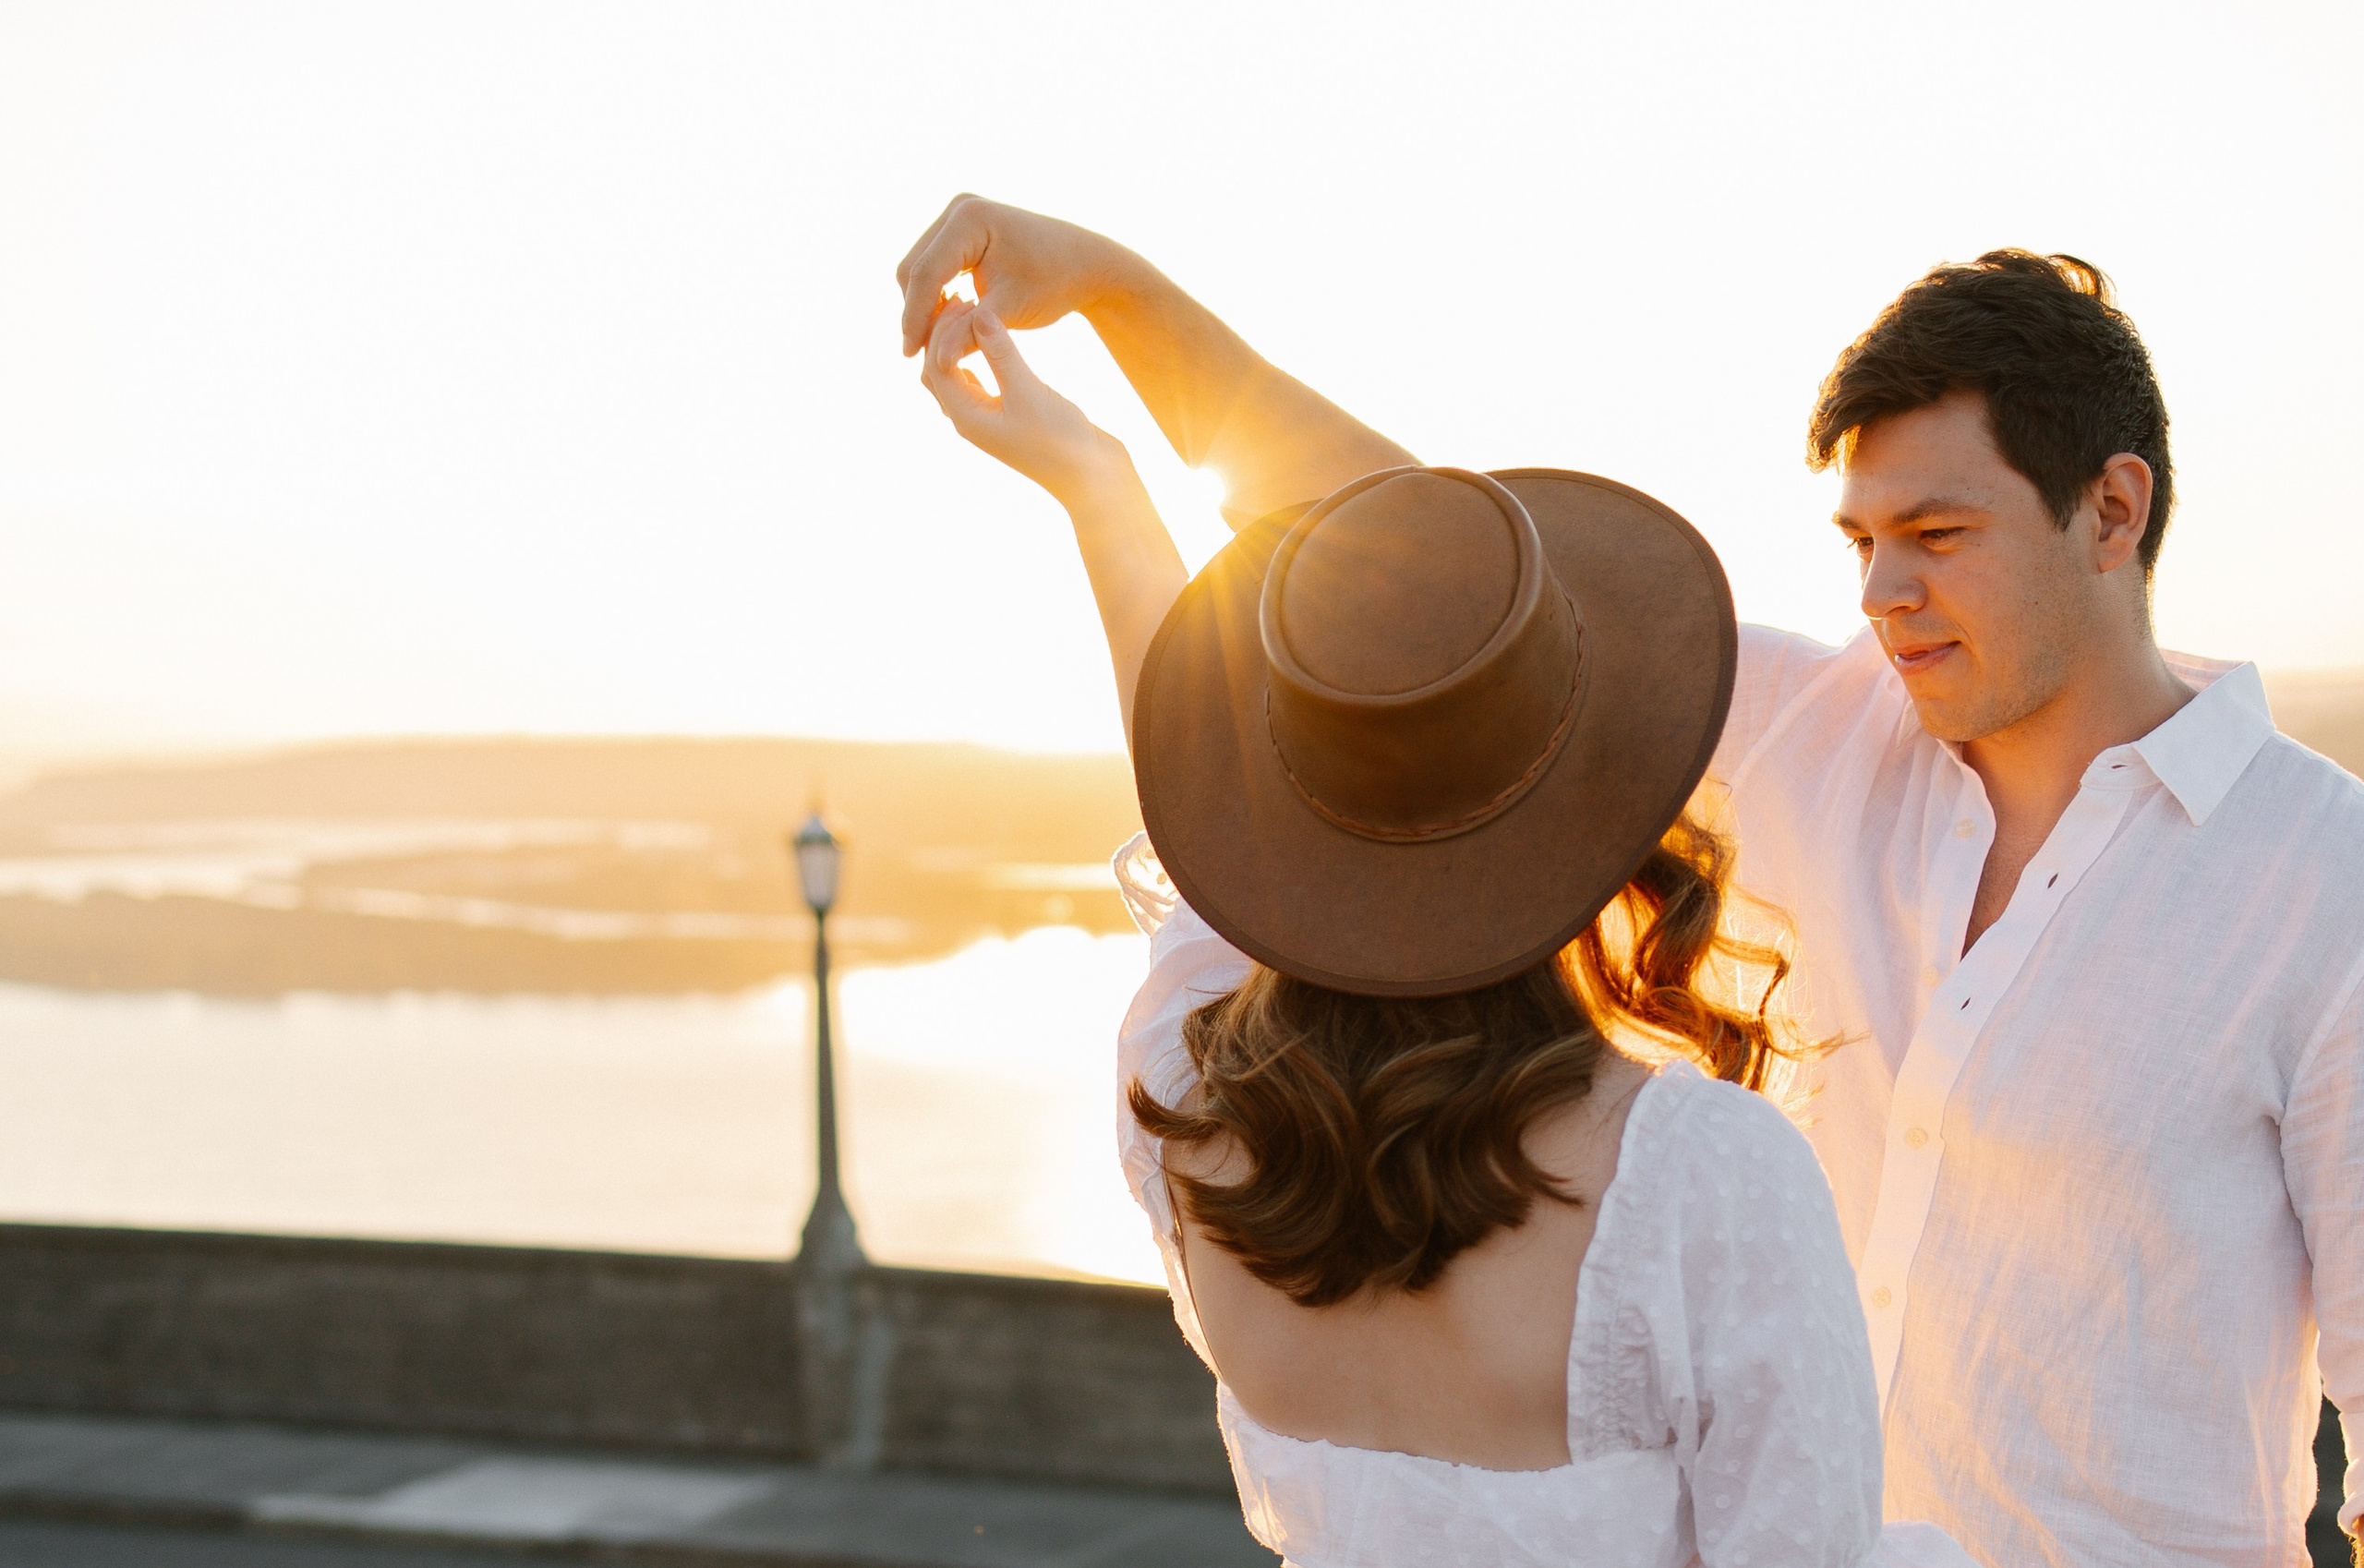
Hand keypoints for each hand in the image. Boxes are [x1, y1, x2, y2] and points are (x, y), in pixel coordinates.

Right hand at [897, 195, 1131, 359]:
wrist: (1084, 263)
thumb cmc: (1054, 283)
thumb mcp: (1012, 310)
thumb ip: (971, 334)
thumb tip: (937, 364)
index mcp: (970, 219)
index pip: (926, 274)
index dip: (915, 318)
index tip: (909, 356)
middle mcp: (960, 207)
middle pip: (915, 268)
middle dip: (916, 312)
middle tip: (919, 355)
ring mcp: (959, 215)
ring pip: (920, 269)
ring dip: (923, 306)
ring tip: (933, 344)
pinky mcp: (961, 229)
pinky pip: (934, 266)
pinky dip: (936, 296)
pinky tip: (946, 325)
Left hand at [920, 299, 1126, 504]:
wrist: (1094, 478)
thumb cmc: (1062, 441)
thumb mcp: (1030, 392)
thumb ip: (1002, 354)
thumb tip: (978, 313)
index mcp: (966, 417)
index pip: (936, 364)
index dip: (942, 329)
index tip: (965, 297)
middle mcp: (970, 419)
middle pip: (938, 370)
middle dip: (943, 334)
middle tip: (963, 298)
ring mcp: (988, 419)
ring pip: (956, 375)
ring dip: (958, 344)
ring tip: (974, 311)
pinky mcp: (1007, 415)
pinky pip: (978, 380)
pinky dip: (978, 356)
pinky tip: (993, 337)